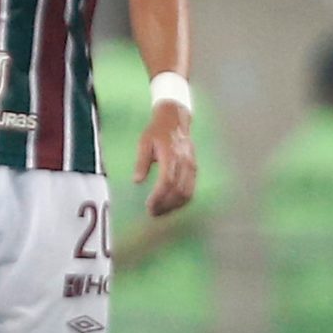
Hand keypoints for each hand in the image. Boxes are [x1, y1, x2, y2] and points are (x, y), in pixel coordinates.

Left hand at [133, 101, 197, 216]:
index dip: (159, 196)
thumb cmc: (156, 132)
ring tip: (161, 211)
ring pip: (187, 192)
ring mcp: (192, 166)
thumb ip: (141, 161)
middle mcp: (184, 162)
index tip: (149, 206)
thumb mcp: (144, 142)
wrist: (175, 120)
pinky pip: (192, 189)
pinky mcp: (195, 169)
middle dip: (165, 204)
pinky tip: (172, 205)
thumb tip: (137, 180)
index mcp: (171, 154)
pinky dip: (182, 200)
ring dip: (174, 205)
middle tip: (153, 213)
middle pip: (178, 190)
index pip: (167, 181)